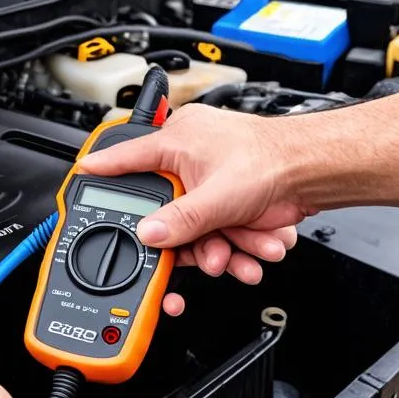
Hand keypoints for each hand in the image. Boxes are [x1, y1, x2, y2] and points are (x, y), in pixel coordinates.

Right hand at [80, 104, 305, 314]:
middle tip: (206, 255)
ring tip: (241, 254)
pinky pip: (219, 232)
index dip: (103, 166)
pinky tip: (256, 249)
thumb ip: (179, 221)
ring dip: (222, 248)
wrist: (315, 170)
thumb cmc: (272, 159)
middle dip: (193, 241)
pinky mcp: (231, 200)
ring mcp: (212, 182)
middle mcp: (191, 159)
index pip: (129, 156)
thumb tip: (150, 234)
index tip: (83, 170)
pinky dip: (238, 245)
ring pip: (198, 228)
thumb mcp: (216, 197)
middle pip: (170, 211)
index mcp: (178, 142)